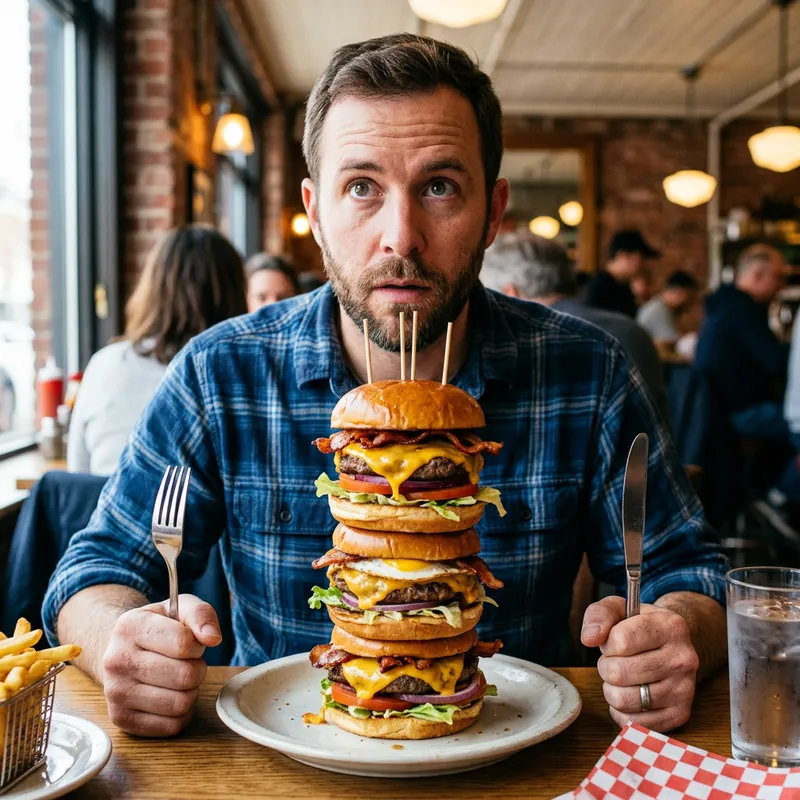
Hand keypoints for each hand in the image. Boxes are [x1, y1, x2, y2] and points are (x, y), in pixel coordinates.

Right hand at [102, 594, 221, 736]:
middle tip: (187, 663)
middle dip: (197, 669)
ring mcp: (115, 692)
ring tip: (179, 679)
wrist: (124, 650)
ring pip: (180, 704)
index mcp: (130, 626)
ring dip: (190, 692)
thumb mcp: (180, 608)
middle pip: (185, 676)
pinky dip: (181, 714)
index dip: (197, 645)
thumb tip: (213, 638)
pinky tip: (170, 697)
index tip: (191, 643)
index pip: (183, 643)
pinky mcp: (120, 719)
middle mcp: (116, 659)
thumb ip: (201, 615)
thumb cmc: (159, 628)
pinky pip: (171, 726)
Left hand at [580, 596, 698, 731]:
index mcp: (670, 626)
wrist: (672, 645)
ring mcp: (684, 689)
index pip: (621, 641)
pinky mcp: (680, 714)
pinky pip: (635, 722)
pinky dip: (621, 711)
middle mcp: (683, 659)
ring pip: (624, 700)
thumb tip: (589, 638)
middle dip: (606, 667)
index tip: (613, 641)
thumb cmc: (640, 626)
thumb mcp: (619, 608)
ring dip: (611, 690)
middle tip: (614, 662)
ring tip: (620, 678)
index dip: (607, 643)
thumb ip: (599, 615)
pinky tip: (628, 695)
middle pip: (619, 673)